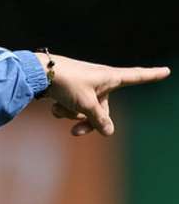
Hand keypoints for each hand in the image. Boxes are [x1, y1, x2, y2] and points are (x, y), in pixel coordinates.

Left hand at [35, 52, 170, 136]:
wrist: (38, 73)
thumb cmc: (67, 83)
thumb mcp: (86, 104)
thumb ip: (99, 119)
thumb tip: (109, 132)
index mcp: (110, 77)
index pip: (136, 76)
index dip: (151, 75)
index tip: (166, 71)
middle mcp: (99, 80)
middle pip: (102, 109)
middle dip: (89, 122)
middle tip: (76, 133)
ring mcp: (84, 86)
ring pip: (84, 110)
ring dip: (72, 114)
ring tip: (60, 108)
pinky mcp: (69, 89)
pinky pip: (72, 106)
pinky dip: (63, 108)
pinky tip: (53, 104)